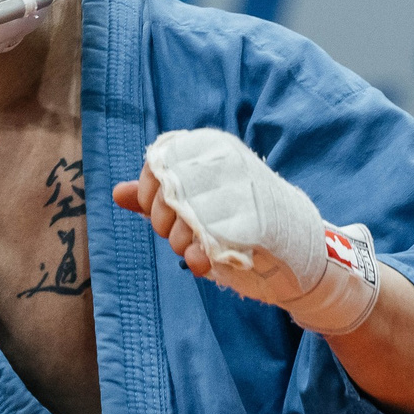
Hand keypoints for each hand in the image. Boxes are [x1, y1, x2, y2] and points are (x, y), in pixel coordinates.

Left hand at [113, 129, 379, 334]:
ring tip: (194, 252)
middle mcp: (227, 165)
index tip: (159, 213)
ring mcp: (243, 192)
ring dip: (183, 242)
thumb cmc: (239, 223)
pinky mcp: (255, 222)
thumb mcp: (195, 205)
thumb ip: (158, 197)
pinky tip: (200, 263)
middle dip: (166, 223)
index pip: (160, 164)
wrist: (298, 249)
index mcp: (213, 151)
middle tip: (180, 237)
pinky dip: (199, 255)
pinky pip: (211, 239)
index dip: (150, 194)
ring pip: (188, 217)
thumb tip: (116, 193)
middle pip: (170, 192)